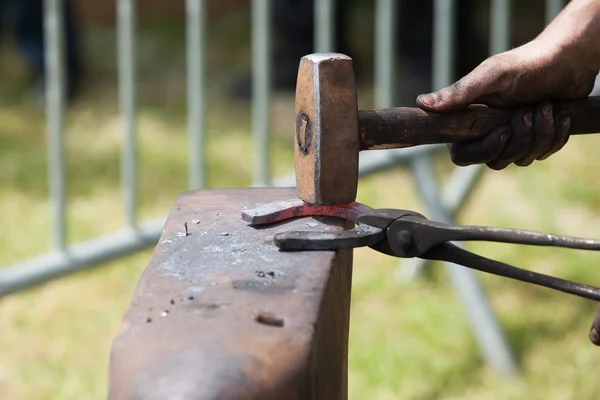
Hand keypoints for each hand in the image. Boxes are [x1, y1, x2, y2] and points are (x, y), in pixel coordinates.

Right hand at [416, 26, 599, 168]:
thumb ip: (459, 93)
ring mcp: (513, 140)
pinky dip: (556, 134)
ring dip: (541, 133)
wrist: (566, 60)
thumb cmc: (526, 65)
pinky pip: (542, 154)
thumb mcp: (492, 75)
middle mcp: (488, 133)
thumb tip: (422, 103)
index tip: (503, 132)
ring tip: (546, 106)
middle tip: (530, 109)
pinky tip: (559, 114)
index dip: (484, 150)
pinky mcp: (535, 142)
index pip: (463, 156)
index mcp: (470, 121)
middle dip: (520, 138)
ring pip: (522, 160)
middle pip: (496, 161)